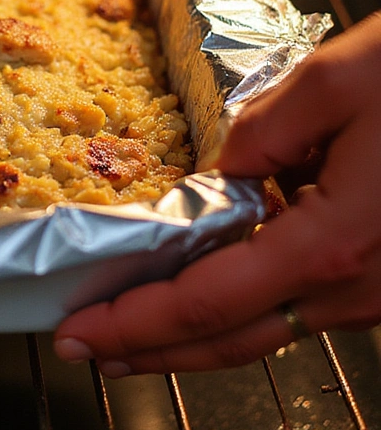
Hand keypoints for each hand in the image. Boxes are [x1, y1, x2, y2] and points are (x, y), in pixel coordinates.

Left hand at [53, 11, 380, 374]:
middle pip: (228, 338)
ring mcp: (376, 291)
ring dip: (187, 338)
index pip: (205, 301)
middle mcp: (355, 285)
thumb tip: (221, 174)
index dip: (134, 322)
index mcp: (333, 240)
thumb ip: (262, 131)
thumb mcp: (336, 78)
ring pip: (263, 331)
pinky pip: (296, 308)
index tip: (78, 330)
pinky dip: (235, 313)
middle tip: (83, 351)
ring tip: (128, 338)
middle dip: (147, 350)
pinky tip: (201, 300)